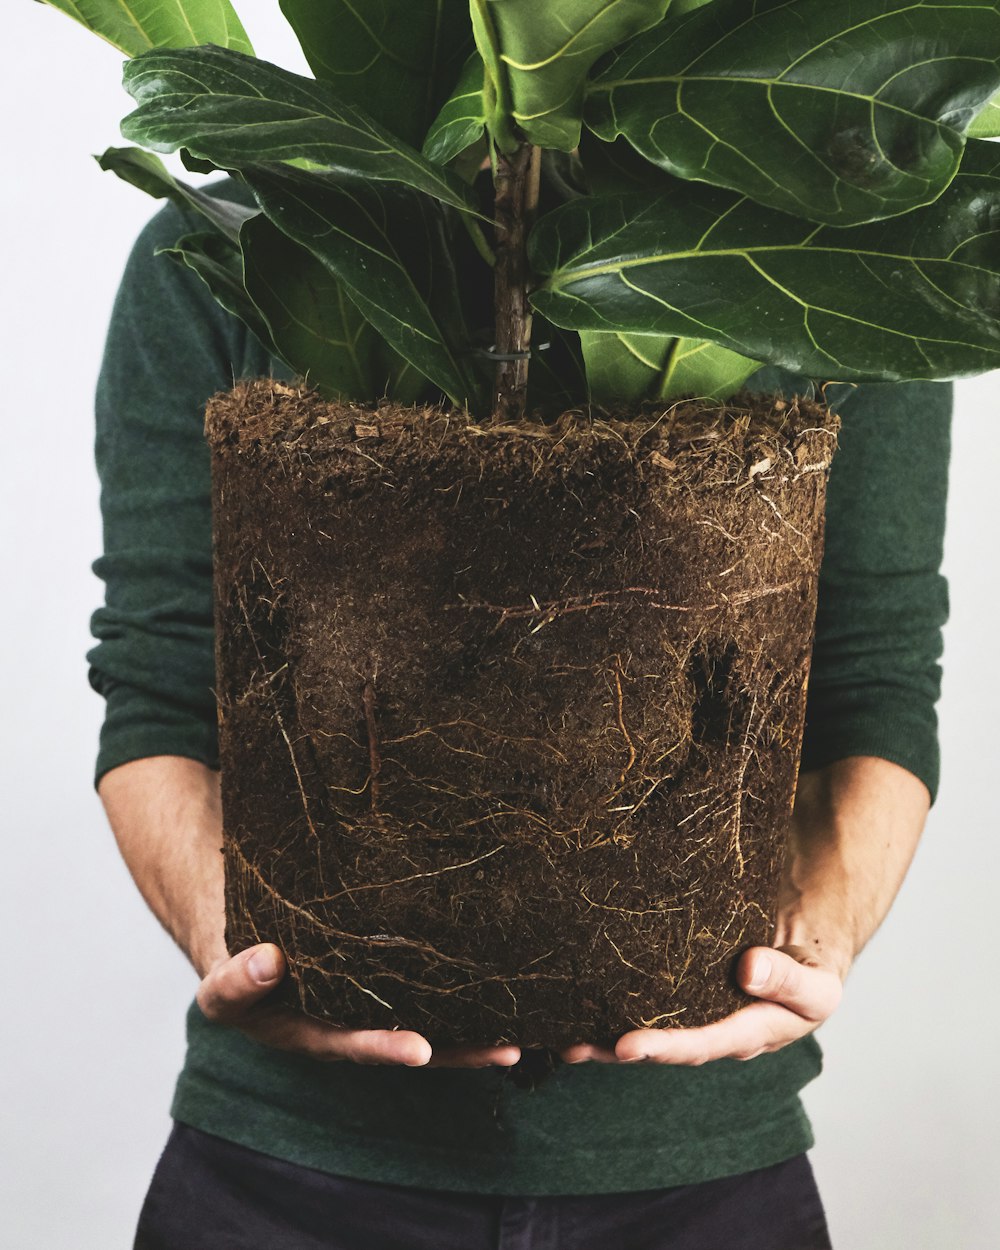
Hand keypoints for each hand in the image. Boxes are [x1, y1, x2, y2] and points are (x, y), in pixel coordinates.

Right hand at [196, 942, 522, 1068]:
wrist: (249, 942)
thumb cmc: (240, 963)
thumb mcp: (224, 979)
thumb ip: (238, 980)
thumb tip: (266, 961)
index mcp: (311, 1033)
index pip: (351, 1042)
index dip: (385, 1046)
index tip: (420, 1048)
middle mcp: (351, 1030)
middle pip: (410, 1042)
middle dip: (460, 1050)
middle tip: (507, 1049)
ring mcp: (375, 1010)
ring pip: (434, 1023)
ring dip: (479, 1031)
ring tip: (529, 1032)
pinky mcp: (397, 984)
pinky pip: (440, 993)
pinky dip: (475, 997)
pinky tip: (520, 987)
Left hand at [560, 944, 843, 1065]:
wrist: (808, 951)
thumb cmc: (813, 970)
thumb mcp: (818, 982)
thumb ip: (790, 980)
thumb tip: (749, 970)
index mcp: (749, 1035)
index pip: (700, 1044)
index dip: (663, 1047)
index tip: (626, 1046)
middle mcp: (714, 1032)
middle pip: (661, 1046)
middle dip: (617, 1049)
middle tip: (576, 1046)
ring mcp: (695, 1015)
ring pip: (645, 1030)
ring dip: (602, 1037)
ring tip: (562, 1036)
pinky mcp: (680, 994)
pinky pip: (644, 1003)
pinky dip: (609, 1007)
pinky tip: (575, 1004)